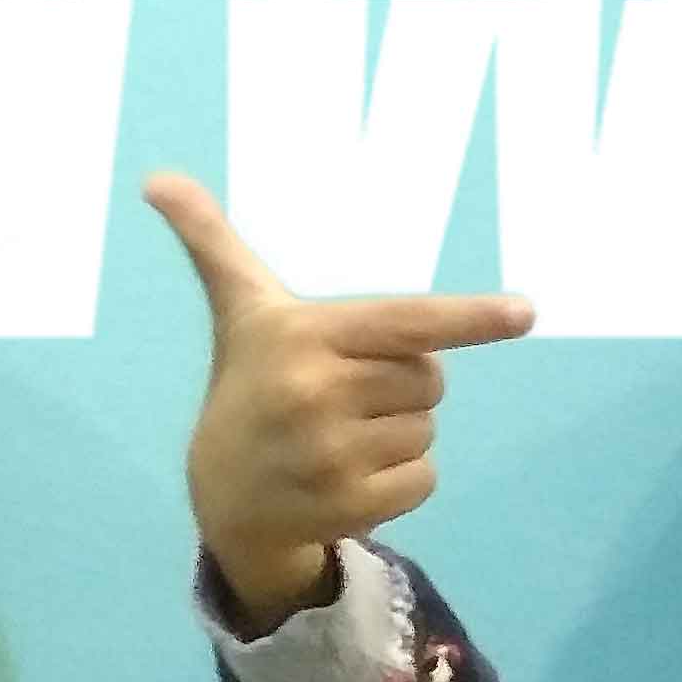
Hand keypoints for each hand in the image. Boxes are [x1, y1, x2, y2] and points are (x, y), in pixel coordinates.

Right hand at [144, 170, 533, 633]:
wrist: (223, 498)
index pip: (406, 321)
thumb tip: (156, 177)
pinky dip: (403, 480)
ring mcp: (331, 453)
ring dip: (401, 433)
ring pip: (428, 429)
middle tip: (345, 394)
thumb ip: (211, 242)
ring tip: (342, 437)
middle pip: (430, 378)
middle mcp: (315, 391)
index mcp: (302, 334)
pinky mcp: (348, 504)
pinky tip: (352, 476)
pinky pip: (425, 478)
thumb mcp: (238, 311)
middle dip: (403, 384)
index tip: (525, 312)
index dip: (469, 316)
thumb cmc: (249, 385)